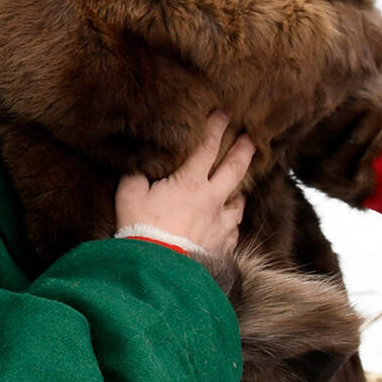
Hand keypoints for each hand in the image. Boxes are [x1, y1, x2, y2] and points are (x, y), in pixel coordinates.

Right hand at [115, 111, 254, 255]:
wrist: (157, 267)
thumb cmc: (141, 227)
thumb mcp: (129, 194)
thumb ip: (137, 175)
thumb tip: (139, 166)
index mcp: (191, 182)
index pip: (207, 148)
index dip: (216, 128)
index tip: (225, 114)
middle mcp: (212, 200)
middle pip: (235, 170)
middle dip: (244, 151)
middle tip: (251, 139)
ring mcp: (220, 224)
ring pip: (238, 203)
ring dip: (239, 193)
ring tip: (239, 190)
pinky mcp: (221, 246)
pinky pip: (232, 231)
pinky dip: (230, 225)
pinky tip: (227, 225)